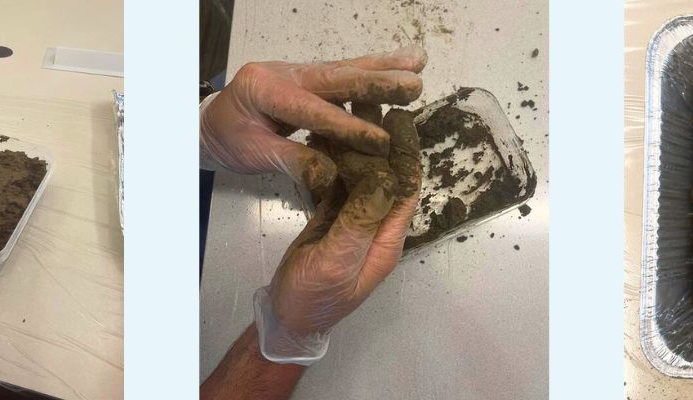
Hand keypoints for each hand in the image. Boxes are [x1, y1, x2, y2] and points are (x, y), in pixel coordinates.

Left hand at [200, 45, 426, 198]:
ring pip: (345, 68)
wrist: (209, 125)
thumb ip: (292, 161)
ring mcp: (297, 69)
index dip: (347, 127)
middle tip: (414, 85)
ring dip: (384, 67)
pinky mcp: (308, 74)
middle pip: (335, 78)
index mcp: (263, 89)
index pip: (312, 110)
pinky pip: (344, 71)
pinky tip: (402, 61)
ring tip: (419, 62)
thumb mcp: (252, 155)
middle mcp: (284, 71)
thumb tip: (333, 175)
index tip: (381, 140)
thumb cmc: (228, 141)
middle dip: (377, 82)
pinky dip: (374, 67)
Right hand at [255, 109, 421, 363]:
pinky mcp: (332, 222)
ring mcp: (353, 222)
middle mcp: (376, 225)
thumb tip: (386, 178)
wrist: (287, 320)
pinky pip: (338, 185)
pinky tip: (324, 134)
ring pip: (360, 175)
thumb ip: (361, 220)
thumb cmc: (315, 296)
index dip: (406, 151)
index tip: (400, 116)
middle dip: (380, 137)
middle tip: (371, 97)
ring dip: (356, 143)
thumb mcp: (339, 260)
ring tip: (348, 106)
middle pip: (384, 174)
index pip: (405, 186)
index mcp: (387, 237)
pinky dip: (333, 160)